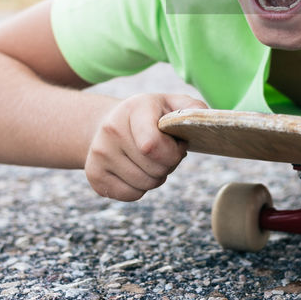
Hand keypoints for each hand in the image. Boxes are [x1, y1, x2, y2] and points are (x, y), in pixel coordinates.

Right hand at [85, 93, 202, 200]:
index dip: (173, 152)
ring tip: (151, 160)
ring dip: (156, 177)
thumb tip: (206, 120)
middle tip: (165, 152)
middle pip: (154, 168)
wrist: (109, 123)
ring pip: (144, 184)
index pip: (153, 146)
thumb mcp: (172, 103)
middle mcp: (111, 130)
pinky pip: (131, 195)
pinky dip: (141, 189)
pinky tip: (137, 170)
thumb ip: (194, 109)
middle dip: (169, 165)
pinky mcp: (94, 175)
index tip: (176, 144)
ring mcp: (98, 154)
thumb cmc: (150, 116)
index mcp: (134, 109)